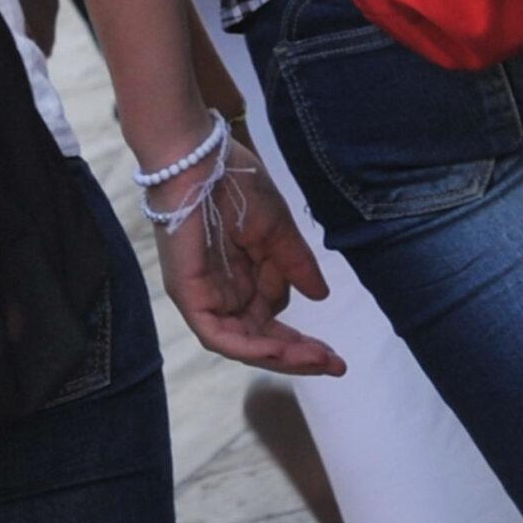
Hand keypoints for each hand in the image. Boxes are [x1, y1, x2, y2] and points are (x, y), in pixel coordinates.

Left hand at [151, 141, 345, 376]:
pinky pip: (217, 334)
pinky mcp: (187, 294)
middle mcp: (219, 292)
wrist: (198, 157)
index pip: (269, 321)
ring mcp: (201, 295)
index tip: (335, 355)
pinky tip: (281, 349)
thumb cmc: (232, 182)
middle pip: (258, 338)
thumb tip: (321, 296)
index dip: (300, 342)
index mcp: (238, 276)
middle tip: (334, 365)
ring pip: (241, 343)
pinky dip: (250, 347)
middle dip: (296, 354)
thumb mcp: (277, 228)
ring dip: (280, 355)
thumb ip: (295, 264)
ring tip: (316, 359)